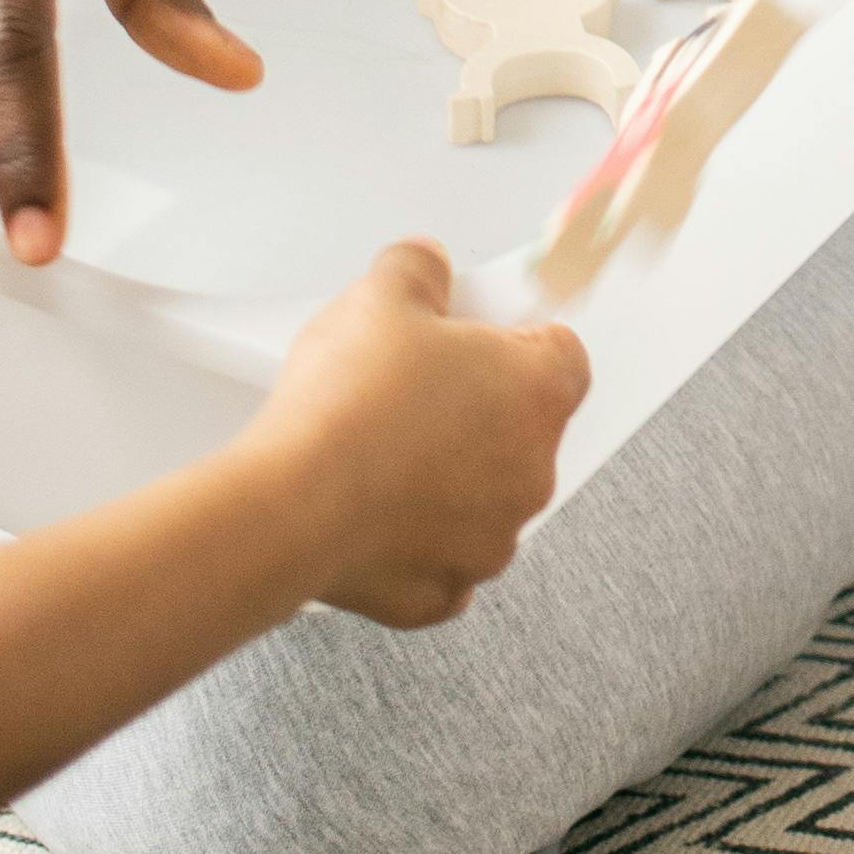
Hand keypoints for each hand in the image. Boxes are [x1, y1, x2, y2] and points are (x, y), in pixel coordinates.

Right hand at [247, 239, 589, 626]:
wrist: (291, 506)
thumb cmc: (346, 408)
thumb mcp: (380, 295)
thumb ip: (417, 267)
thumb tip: (424, 264)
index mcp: (537, 392)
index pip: (562, 352)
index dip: (514, 337)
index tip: (475, 334)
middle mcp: (531, 471)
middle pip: (518, 427)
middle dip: (472, 407)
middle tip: (410, 388)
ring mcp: (491, 537)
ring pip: (480, 495)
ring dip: (444, 475)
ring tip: (378, 447)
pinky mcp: (443, 589)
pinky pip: (440, 558)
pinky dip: (410, 539)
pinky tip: (370, 509)